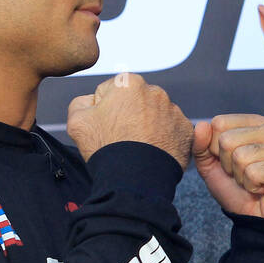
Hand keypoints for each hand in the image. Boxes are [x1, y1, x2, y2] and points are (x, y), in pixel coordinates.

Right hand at [67, 73, 192, 167]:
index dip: (105, 109)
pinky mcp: (186, 130)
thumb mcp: (77, 120)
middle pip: (137, 101)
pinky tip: (152, 151)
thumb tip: (91, 101)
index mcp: (129, 83)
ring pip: (156, 116)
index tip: (106, 125)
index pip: (112, 91)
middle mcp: (155, 92)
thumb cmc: (106, 148)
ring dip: (148, 126)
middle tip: (122, 137)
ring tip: (138, 146)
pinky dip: (164, 139)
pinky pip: (172, 131)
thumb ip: (82, 102)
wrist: (134, 178)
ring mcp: (174, 111)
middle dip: (129, 115)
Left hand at [192, 114, 263, 217]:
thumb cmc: (238, 190)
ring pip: (240, 156)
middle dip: (229, 166)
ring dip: (241, 178)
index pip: (219, 123)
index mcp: (256, 123)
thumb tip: (202, 125)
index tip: (232, 163)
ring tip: (256, 183)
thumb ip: (201, 145)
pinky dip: (253, 187)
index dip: (216, 150)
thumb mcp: (211, 166)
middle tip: (246, 175)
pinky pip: (253, 172)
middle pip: (227, 140)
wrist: (257, 220)